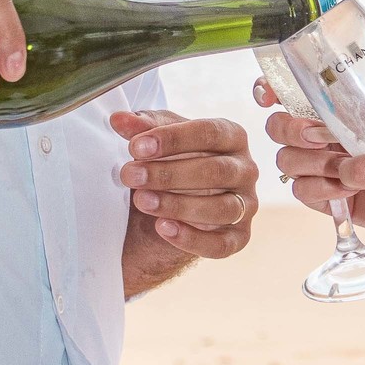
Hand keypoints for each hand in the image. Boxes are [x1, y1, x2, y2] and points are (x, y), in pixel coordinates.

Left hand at [112, 109, 258, 260]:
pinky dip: (192, 239)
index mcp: (232, 137)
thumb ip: (140, 129)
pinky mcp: (239, 238)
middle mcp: (246, 169)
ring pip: (222, 208)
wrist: (162, 211)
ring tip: (142, 201)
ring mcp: (246, 205)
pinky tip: (163, 228)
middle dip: (169, 174)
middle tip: (130, 175)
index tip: (136, 146)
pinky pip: (222, 245)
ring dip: (179, 205)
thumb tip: (118, 119)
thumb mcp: (154, 142)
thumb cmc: (167, 163)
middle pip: (216, 171)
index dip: (173, 139)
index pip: (210, 132)